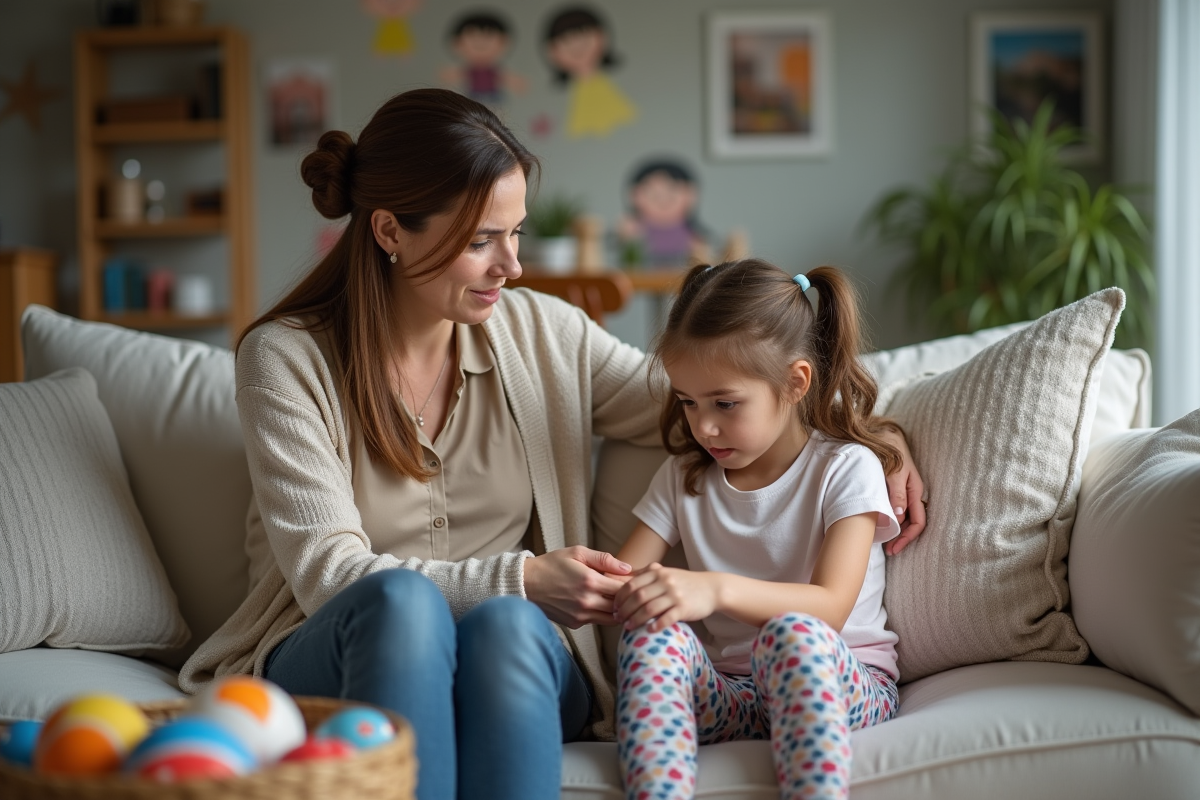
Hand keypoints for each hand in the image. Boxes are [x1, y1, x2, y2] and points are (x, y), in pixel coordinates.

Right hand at [523, 547, 631, 628]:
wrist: (527, 583)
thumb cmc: (552, 564)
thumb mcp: (577, 553)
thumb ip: (604, 560)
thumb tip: (627, 568)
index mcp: (590, 581)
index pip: (623, 589)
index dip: (632, 585)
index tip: (634, 581)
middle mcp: (587, 602)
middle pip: (621, 607)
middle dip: (627, 600)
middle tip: (629, 592)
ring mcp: (581, 615)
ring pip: (611, 619)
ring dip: (616, 610)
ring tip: (616, 599)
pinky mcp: (575, 624)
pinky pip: (596, 621)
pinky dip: (602, 614)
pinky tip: (599, 603)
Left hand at [613, 563, 717, 632]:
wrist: (712, 588)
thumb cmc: (685, 583)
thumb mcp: (666, 572)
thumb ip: (647, 574)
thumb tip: (622, 578)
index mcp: (658, 572)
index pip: (632, 585)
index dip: (620, 597)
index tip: (614, 607)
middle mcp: (665, 582)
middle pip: (638, 597)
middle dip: (624, 610)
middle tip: (618, 619)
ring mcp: (675, 595)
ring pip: (649, 608)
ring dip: (636, 620)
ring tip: (628, 627)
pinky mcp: (685, 608)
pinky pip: (666, 618)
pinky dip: (655, 625)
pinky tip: (649, 631)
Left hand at [878, 425, 926, 554]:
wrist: (884, 434)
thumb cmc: (890, 450)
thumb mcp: (893, 471)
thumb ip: (896, 492)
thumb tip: (899, 515)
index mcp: (915, 491)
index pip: (918, 522)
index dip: (907, 537)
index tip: (894, 548)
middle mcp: (911, 494)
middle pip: (911, 523)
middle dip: (902, 538)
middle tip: (888, 550)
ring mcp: (903, 492)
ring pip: (903, 518)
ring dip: (896, 531)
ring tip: (883, 542)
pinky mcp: (894, 490)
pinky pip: (896, 509)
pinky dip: (890, 520)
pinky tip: (881, 525)